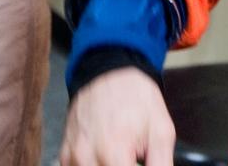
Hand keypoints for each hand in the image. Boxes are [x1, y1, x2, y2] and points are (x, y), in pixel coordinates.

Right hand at [60, 68, 174, 165]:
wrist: (110, 71)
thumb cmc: (135, 96)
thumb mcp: (161, 130)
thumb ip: (161, 164)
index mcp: (113, 151)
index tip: (137, 163)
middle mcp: (87, 156)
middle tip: (130, 157)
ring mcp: (73, 156)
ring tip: (118, 156)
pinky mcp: (65, 153)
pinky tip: (104, 157)